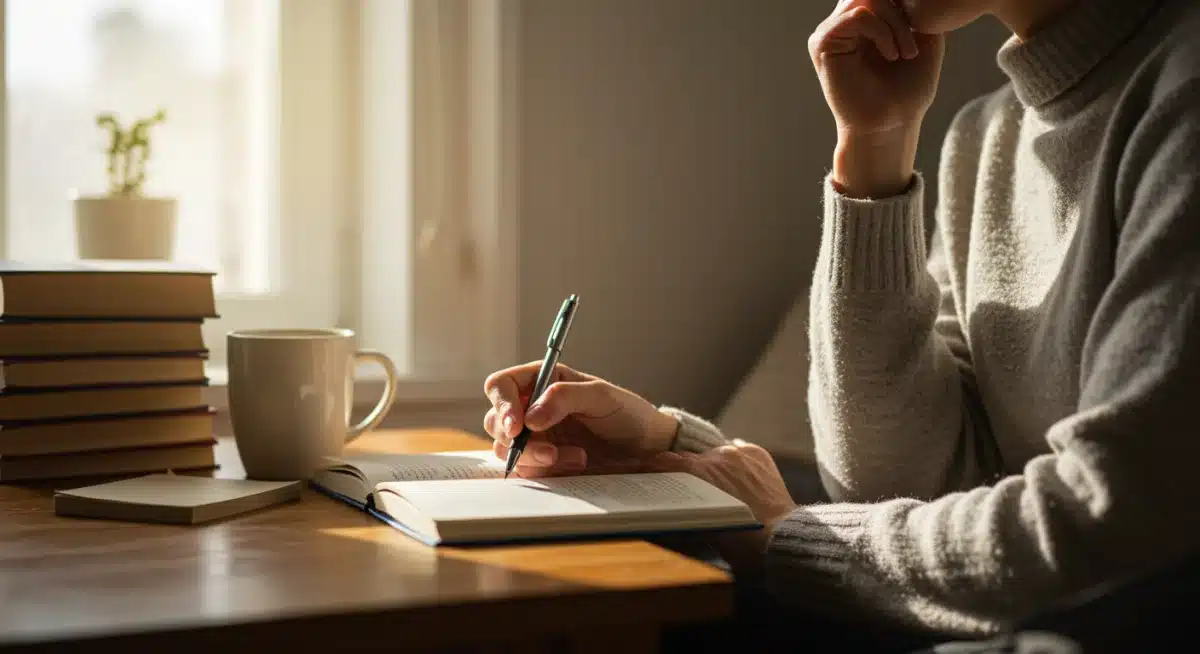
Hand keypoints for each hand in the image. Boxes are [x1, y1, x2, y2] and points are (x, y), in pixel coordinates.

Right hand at [483, 362, 678, 477]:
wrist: (645, 447)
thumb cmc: (626, 413)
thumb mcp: (601, 397)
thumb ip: (565, 397)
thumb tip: (530, 416)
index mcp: (541, 381)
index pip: (501, 385)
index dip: (502, 404)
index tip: (517, 426)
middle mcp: (532, 408)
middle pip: (496, 422)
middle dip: (519, 440)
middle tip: (551, 451)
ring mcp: (535, 436)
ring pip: (507, 450)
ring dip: (536, 458)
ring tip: (577, 457)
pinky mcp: (541, 462)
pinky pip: (525, 470)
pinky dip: (545, 471)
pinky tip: (574, 464)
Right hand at [645, 441, 797, 573]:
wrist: (782, 540)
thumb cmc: (740, 544)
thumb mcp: (703, 528)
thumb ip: (684, 509)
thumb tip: (668, 504)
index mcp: (698, 472)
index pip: (664, 461)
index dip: (653, 465)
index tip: (644, 469)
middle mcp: (717, 455)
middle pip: (691, 457)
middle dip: (685, 470)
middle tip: (683, 485)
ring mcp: (740, 453)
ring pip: (715, 454)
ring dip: (710, 467)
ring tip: (716, 488)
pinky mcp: (758, 455)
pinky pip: (738, 452)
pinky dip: (733, 464)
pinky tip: (736, 481)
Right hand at [809, 0, 944, 196]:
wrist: (890, 125)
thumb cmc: (908, 91)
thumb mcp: (926, 39)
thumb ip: (916, 10)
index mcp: (866, 21)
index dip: (903, 4)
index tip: (924, 27)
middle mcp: (845, 22)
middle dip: (901, 10)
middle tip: (914, 43)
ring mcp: (832, 31)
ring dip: (895, 22)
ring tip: (906, 51)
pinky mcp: (823, 42)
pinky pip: (857, 16)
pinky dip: (882, 32)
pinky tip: (892, 54)